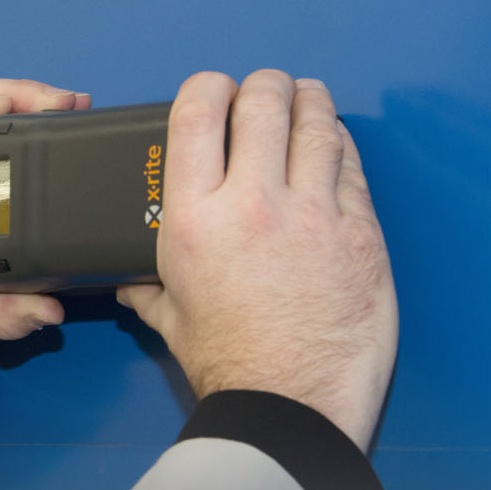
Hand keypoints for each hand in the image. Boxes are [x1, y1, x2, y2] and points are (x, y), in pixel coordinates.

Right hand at [116, 70, 396, 450]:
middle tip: (264, 92)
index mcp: (194, 220)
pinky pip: (352, 166)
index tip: (212, 89)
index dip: (206, 87)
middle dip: (263, 88)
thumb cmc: (230, 366)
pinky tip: (333, 148)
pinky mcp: (361, 231)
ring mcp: (314, 213)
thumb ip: (148, 288)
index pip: (198, 114)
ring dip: (310, 103)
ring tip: (306, 100)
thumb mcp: (170, 318)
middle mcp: (253, 203)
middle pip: (263, 103)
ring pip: (317, 124)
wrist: (290, 402)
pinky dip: (341, 148)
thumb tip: (128, 282)